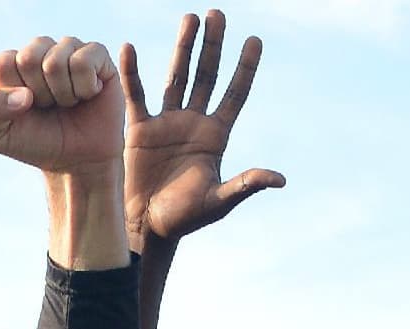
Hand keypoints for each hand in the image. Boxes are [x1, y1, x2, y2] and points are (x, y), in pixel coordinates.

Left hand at [0, 36, 125, 174]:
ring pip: (56, 61)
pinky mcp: (98, 56)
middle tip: (49, 106)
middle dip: (39, 93)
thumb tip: (23, 94)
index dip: (13, 95)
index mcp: (12, 64)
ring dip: (63, 94)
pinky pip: (84, 62)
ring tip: (68, 102)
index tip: (24, 110)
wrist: (77, 163)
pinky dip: (85, 87)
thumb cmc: (37, 144)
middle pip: (29, 58)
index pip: (3, 64)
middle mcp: (40, 51)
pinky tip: (88, 94)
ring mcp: (69, 50)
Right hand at [120, 11, 285, 252]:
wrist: (147, 227)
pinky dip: (132, 72)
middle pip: (207, 75)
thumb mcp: (219, 201)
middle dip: (213, 46)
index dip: (245, 68)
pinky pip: (136, 95)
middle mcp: (194, 123)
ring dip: (183, 48)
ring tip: (190, 18)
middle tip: (218, 14)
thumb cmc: (185, 219)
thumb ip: (246, 184)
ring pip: (177, 76)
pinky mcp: (140, 128)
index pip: (235, 94)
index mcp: (215, 136)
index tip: (254, 40)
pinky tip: (129, 48)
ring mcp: (167, 122)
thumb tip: (280, 179)